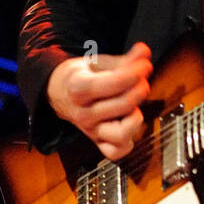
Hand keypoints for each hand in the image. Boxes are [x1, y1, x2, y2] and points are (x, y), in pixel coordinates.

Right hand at [46, 42, 152, 160]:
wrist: (59, 92)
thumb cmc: (81, 76)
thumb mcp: (98, 62)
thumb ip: (125, 60)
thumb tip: (144, 52)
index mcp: (78, 88)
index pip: (113, 83)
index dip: (134, 73)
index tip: (144, 66)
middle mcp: (82, 113)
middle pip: (122, 105)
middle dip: (139, 90)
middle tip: (142, 81)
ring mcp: (90, 131)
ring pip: (121, 135)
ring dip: (134, 118)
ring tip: (133, 106)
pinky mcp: (96, 143)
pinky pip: (116, 152)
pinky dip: (128, 142)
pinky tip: (127, 123)